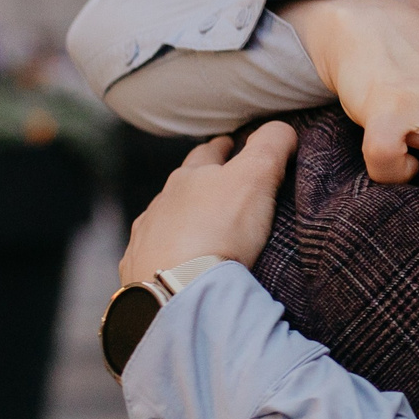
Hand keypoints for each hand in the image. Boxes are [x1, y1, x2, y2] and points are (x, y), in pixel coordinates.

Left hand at [120, 122, 296, 285]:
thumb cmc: (219, 231)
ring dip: (178, 218)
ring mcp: (145, 238)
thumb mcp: (255, 179)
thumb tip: (281, 127)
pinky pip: (149, 256)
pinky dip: (163, 254)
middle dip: (197, 179)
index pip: (208, 153)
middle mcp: (161, 204)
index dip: (223, 146)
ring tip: (195, 227)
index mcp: (189, 178)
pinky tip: (172, 263)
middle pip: (181, 184)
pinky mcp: (137, 271)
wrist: (178, 291)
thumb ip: (270, 147)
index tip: (230, 142)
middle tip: (214, 179)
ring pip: (162, 219)